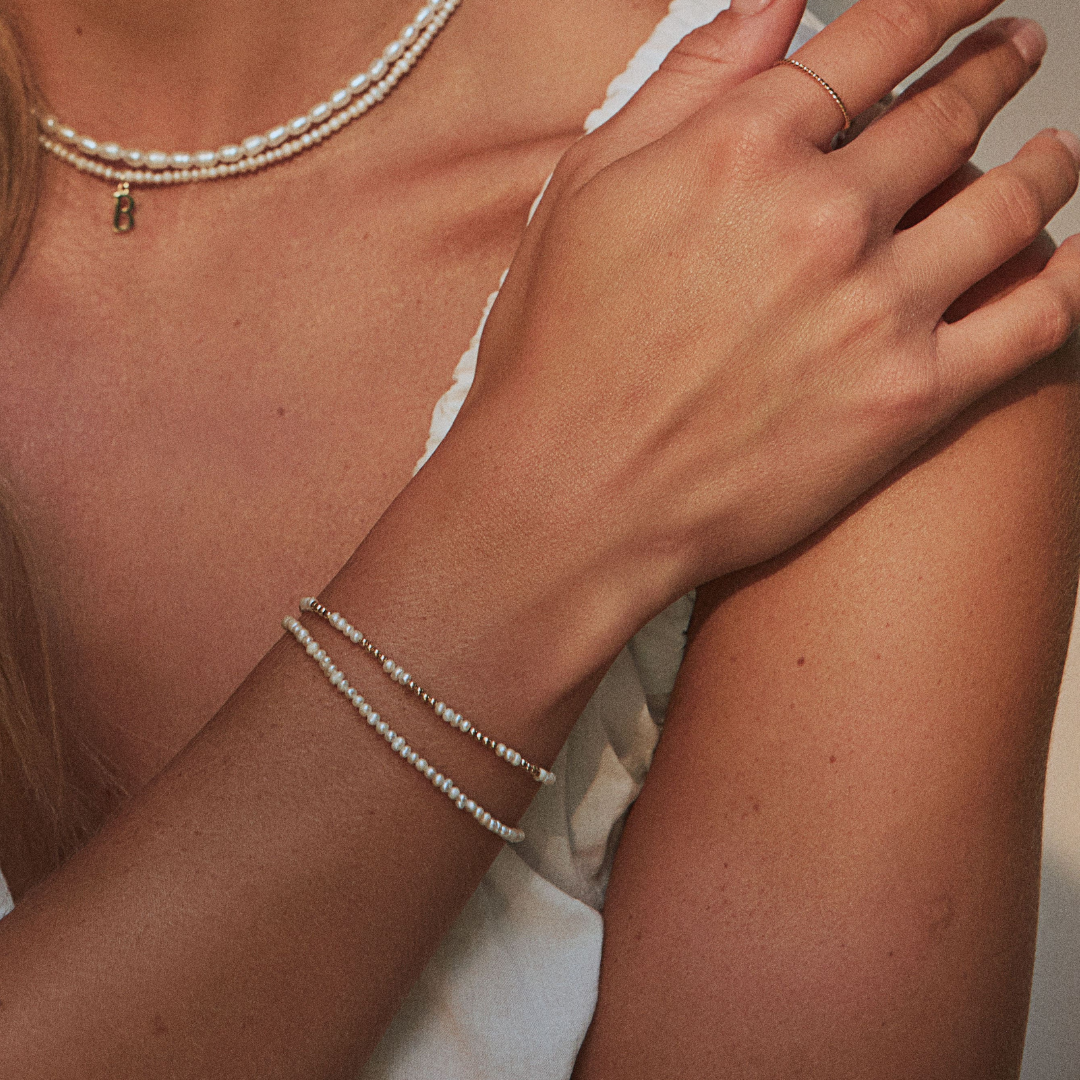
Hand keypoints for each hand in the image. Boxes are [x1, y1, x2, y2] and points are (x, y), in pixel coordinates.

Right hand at [460, 0, 1079, 606]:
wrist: (573, 499)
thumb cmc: (561, 354)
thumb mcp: (587, 189)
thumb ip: (686, 86)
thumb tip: (769, 7)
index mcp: (743, 148)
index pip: (877, 40)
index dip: (938, 3)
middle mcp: (825, 214)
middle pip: (950, 114)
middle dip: (993, 68)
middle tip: (1013, 53)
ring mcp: (878, 308)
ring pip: (1010, 204)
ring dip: (1047, 161)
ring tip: (1055, 150)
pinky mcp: (910, 398)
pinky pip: (1034, 320)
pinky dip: (1076, 277)